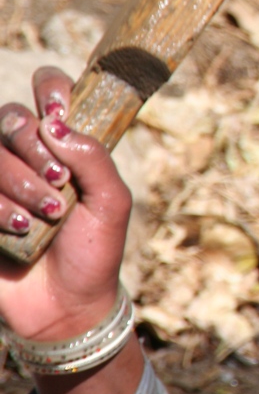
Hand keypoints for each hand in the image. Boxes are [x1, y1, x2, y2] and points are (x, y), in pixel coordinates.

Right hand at [0, 66, 131, 341]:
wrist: (66, 304)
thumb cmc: (94, 249)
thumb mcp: (112, 202)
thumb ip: (93, 157)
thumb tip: (56, 122)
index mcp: (63, 142)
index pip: (49, 88)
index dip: (50, 90)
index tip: (58, 112)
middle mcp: (25, 153)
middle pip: (12, 118)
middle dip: (35, 150)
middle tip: (59, 184)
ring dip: (19, 183)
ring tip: (46, 215)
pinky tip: (17, 229)